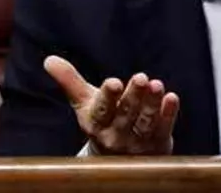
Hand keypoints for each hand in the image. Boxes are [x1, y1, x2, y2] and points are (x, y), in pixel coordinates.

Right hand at [44, 55, 178, 154]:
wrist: (118, 159)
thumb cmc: (101, 121)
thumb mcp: (83, 102)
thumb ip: (69, 81)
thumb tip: (49, 60)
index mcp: (95, 124)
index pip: (101, 110)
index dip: (108, 97)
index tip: (114, 82)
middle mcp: (115, 136)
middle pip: (126, 115)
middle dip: (133, 96)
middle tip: (141, 77)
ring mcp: (137, 143)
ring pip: (146, 122)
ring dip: (151, 104)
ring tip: (157, 85)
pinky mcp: (158, 145)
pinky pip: (164, 129)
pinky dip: (168, 114)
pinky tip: (171, 98)